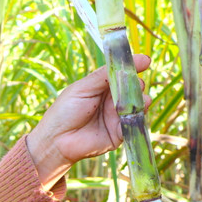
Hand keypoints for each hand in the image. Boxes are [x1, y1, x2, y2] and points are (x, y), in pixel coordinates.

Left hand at [26, 54, 150, 187]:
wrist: (57, 140)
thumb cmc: (65, 111)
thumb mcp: (83, 88)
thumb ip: (103, 76)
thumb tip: (126, 62)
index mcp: (102, 87)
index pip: (122, 74)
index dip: (133, 66)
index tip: (145, 61)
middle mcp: (112, 101)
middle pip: (133, 89)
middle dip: (137, 85)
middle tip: (136, 84)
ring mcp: (117, 117)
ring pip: (138, 106)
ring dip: (142, 101)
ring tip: (140, 100)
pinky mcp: (119, 134)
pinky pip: (134, 125)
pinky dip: (137, 119)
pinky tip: (136, 114)